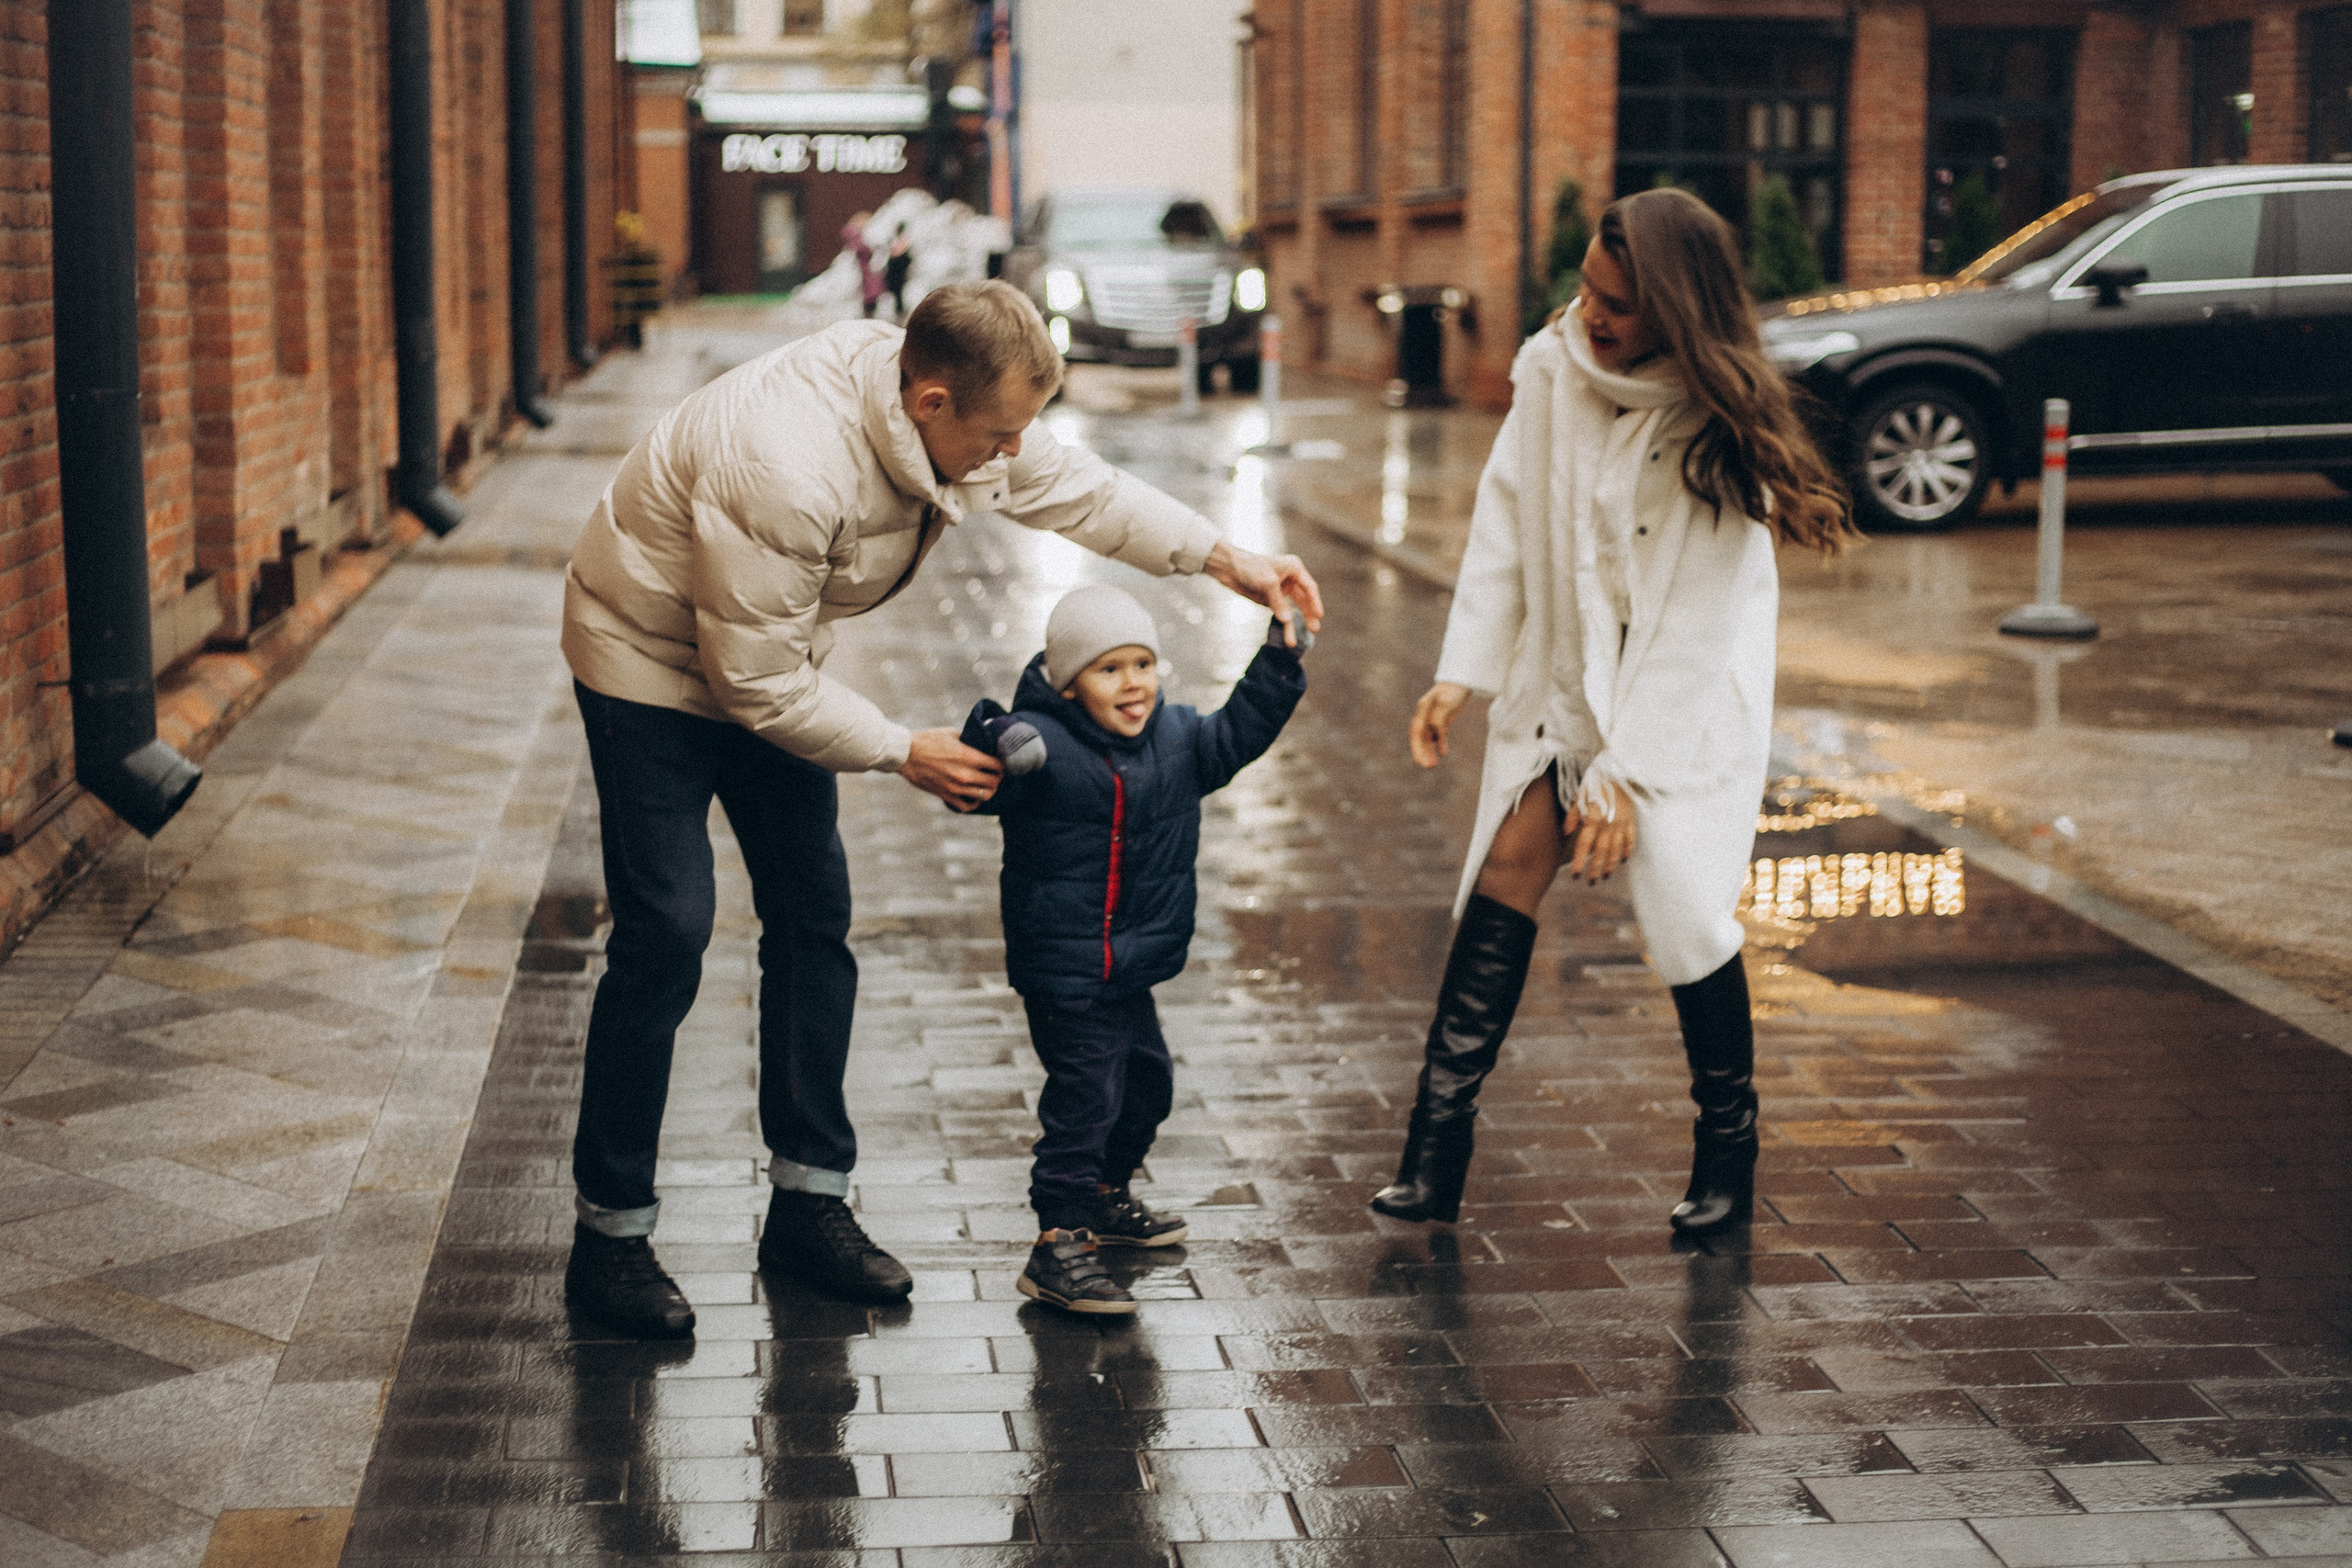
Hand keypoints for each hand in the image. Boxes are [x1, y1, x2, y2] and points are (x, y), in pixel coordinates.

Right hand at [898, 728, 1002, 810]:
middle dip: (997, 778)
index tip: (1000, 762)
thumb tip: (986, 738)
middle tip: (996, 774)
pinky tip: (973, 797)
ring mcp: (955, 787)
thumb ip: (971, 739)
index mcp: (969, 756)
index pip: (997, 765)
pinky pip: (966, 807)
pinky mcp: (945, 795)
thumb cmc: (929, 740)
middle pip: (994, 782)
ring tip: (987, 786)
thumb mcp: (953, 733)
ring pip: (984, 796)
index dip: (1002, 764)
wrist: (906, 754)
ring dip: (988, 791)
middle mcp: (965, 774)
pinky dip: (973, 803)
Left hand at [1204, 541, 1324, 644]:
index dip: (1315, 602)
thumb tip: (1286, 620)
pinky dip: (1283, 623)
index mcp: (1294, 569)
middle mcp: (1290, 579)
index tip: (1319, 615)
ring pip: (1292, 609)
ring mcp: (1280, 590)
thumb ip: (1278, 601)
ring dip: (1294, 623)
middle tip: (1315, 629)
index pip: (1309, 587)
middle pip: (1304, 600)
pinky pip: (1280, 613)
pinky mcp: (1271, 599)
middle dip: (1308, 614)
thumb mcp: (1266, 582)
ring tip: (1296, 640)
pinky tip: (1286, 634)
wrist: (1229, 568)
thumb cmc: (1250, 567)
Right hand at [1408, 683, 1469, 767]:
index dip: (1418, 746)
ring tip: (1432, 765)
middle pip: (1418, 736)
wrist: (1463, 679)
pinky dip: (1438, 744)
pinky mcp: (1440, 718)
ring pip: (1426, 737)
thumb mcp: (1446, 703)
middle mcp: (1424, 713)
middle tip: (1427, 767)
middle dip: (1420, 752)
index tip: (1421, 760)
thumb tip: (1433, 736)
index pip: (1417, 730)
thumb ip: (1438, 719)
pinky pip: (1436, 734)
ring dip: (1428, 751)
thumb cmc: (1454, 689)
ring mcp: (1431, 716)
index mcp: (1423, 708)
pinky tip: (1443, 752)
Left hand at [1566, 781, 1635, 883]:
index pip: (1584, 845)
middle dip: (1595, 869)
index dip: (1580, 862)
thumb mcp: (1580, 794)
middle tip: (1590, 882)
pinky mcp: (1631, 820)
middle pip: (1601, 852)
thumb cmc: (1596, 780)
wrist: (1620, 770)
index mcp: (1593, 819)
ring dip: (1611, 864)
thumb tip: (1566, 832)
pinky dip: (1627, 850)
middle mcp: (1608, 825)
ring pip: (1616, 849)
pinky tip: (1624, 860)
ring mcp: (1621, 824)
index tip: (1575, 875)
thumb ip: (1572, 814)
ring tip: (1606, 876)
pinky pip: (1630, 839)